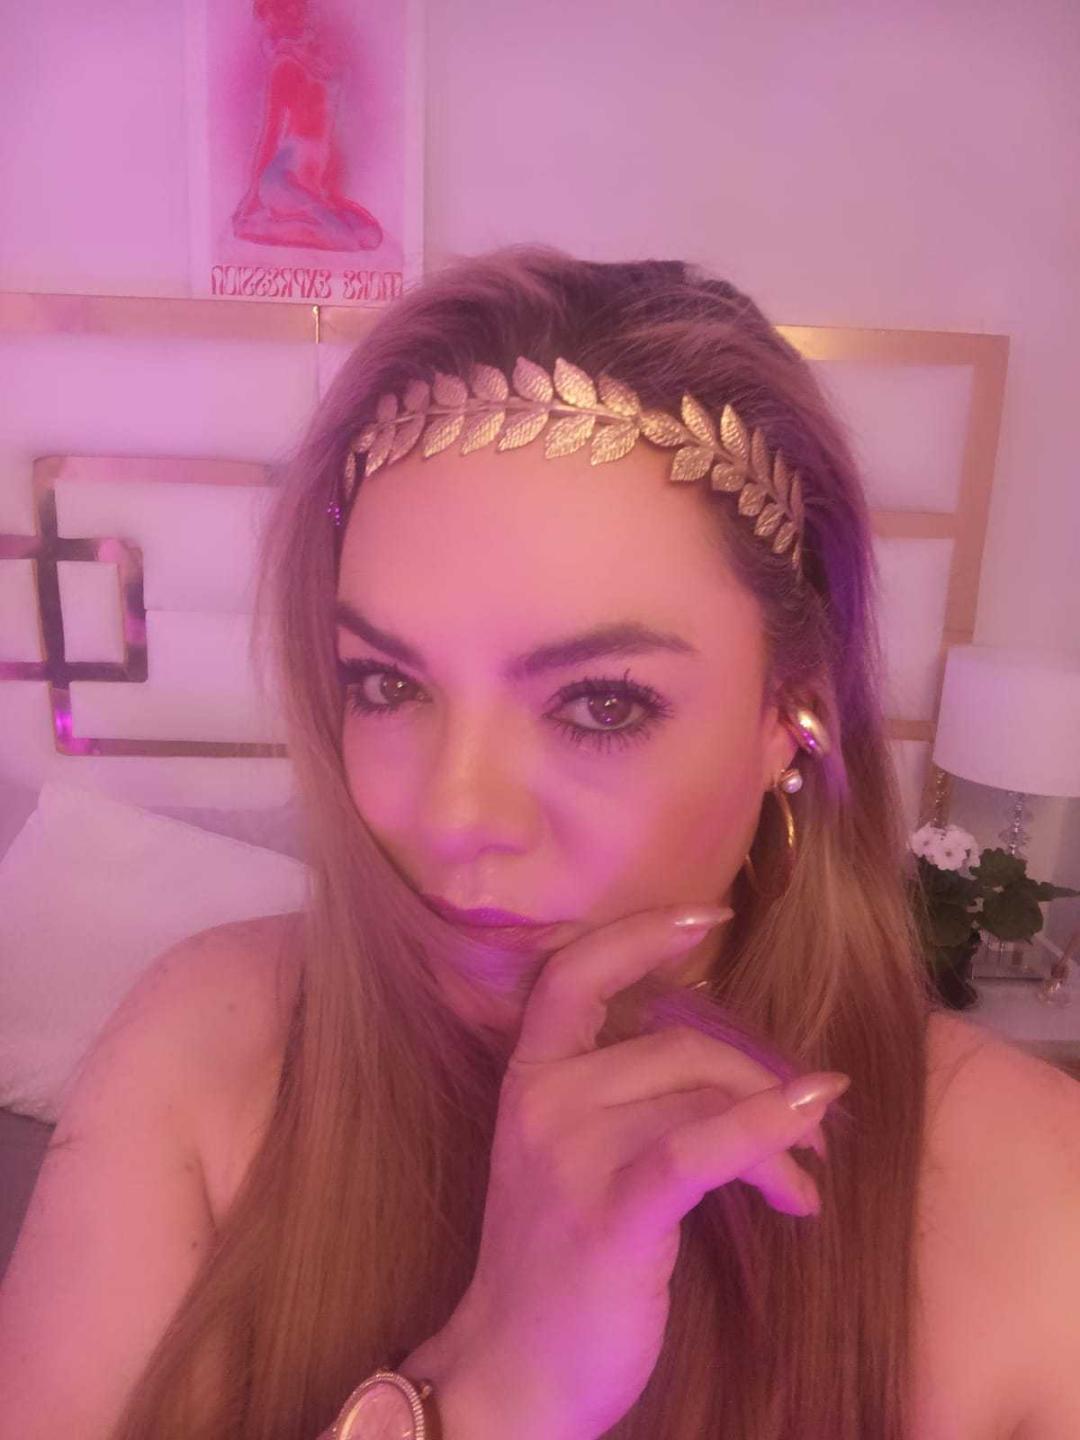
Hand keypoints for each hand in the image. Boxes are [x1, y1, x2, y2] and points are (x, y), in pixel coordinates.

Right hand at [436, 904, 850, 1439]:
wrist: (511, 1373)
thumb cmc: (554, 1265)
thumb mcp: (573, 1161)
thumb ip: (627, 1102)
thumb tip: (735, 1072)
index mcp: (529, 1079)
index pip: (574, 973)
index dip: (640, 933)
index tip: (706, 913)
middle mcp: (544, 1101)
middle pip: (678, 1045)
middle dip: (757, 1082)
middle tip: (808, 1134)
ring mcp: (572, 1155)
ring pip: (703, 1097)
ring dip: (775, 1133)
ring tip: (802, 1187)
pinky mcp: (612, 1213)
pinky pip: (700, 1147)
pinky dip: (764, 1128)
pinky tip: (807, 1129)